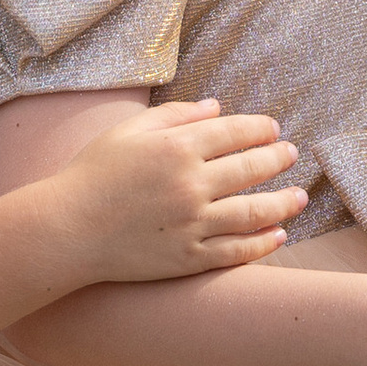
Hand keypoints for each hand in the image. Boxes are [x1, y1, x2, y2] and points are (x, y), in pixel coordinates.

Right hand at [53, 98, 306, 285]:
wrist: (67, 229)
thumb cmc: (92, 174)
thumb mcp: (129, 132)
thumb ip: (175, 116)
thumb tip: (216, 107)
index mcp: (176, 148)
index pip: (234, 132)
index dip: (260, 129)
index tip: (273, 130)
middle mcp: (190, 185)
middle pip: (251, 169)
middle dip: (278, 159)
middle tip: (291, 155)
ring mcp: (192, 224)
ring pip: (253, 213)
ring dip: (283, 203)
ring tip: (299, 197)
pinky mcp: (188, 258)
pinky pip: (236, 251)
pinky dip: (262, 243)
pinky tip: (278, 234)